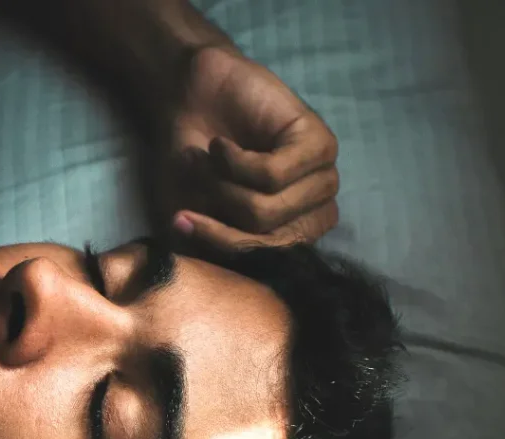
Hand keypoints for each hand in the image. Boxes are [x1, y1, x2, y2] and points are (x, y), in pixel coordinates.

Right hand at [165, 46, 339, 248]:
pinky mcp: (318, 143)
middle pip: (269, 239)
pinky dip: (236, 163)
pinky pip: (274, 175)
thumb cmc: (191, 162)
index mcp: (289, 231)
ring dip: (225, 186)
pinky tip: (222, 146)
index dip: (225, 244)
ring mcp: (320, 177)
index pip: (268, 260)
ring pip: (269, 210)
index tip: (184, 222)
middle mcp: (310, 209)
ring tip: (211, 160)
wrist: (187, 101)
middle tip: (199, 183)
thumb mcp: (194, 216)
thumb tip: (231, 271)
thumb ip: (214, 249)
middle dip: (222, 215)